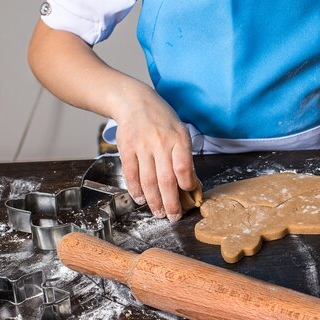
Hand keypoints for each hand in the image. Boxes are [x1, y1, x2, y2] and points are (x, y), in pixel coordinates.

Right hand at [114, 83, 198, 221]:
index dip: (187, 184)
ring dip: (154, 201)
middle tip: (173, 216)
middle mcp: (160, 143)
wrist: (135, 102)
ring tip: (159, 213)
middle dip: (171, 202)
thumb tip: (193, 186)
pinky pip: (131, 174)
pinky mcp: (126, 149)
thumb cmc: (163, 121)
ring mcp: (142, 146)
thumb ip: (186, 159)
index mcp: (178, 139)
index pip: (183, 167)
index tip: (189, 194)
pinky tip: (141, 199)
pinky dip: (136, 189)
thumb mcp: (181, 134)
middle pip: (166, 179)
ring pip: (148, 180)